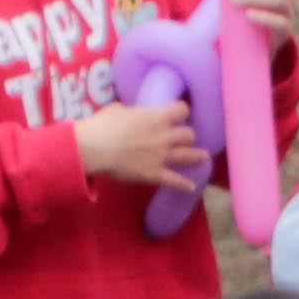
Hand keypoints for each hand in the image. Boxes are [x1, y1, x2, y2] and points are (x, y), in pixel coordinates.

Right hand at [71, 95, 209, 192]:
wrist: (94, 148)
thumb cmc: (103, 125)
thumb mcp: (118, 110)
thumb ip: (131, 112)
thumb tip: (130, 114)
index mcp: (156, 117)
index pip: (182, 110)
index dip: (182, 112)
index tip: (180, 114)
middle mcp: (165, 136)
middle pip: (189, 134)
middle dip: (188, 136)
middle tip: (184, 138)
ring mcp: (162, 156)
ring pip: (190, 155)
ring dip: (197, 156)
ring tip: (203, 157)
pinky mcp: (155, 174)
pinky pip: (174, 181)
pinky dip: (183, 185)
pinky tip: (191, 188)